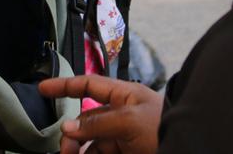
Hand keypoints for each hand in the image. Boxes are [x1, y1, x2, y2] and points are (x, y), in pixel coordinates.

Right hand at [38, 75, 163, 153]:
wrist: (190, 147)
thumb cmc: (165, 128)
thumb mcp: (128, 122)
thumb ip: (96, 123)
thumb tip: (68, 127)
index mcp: (123, 96)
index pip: (88, 85)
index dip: (64, 86)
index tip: (42, 89)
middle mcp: (121, 114)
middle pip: (86, 120)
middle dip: (72, 133)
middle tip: (66, 150)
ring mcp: (124, 136)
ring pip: (91, 143)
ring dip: (79, 150)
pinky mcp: (126, 153)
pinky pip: (100, 153)